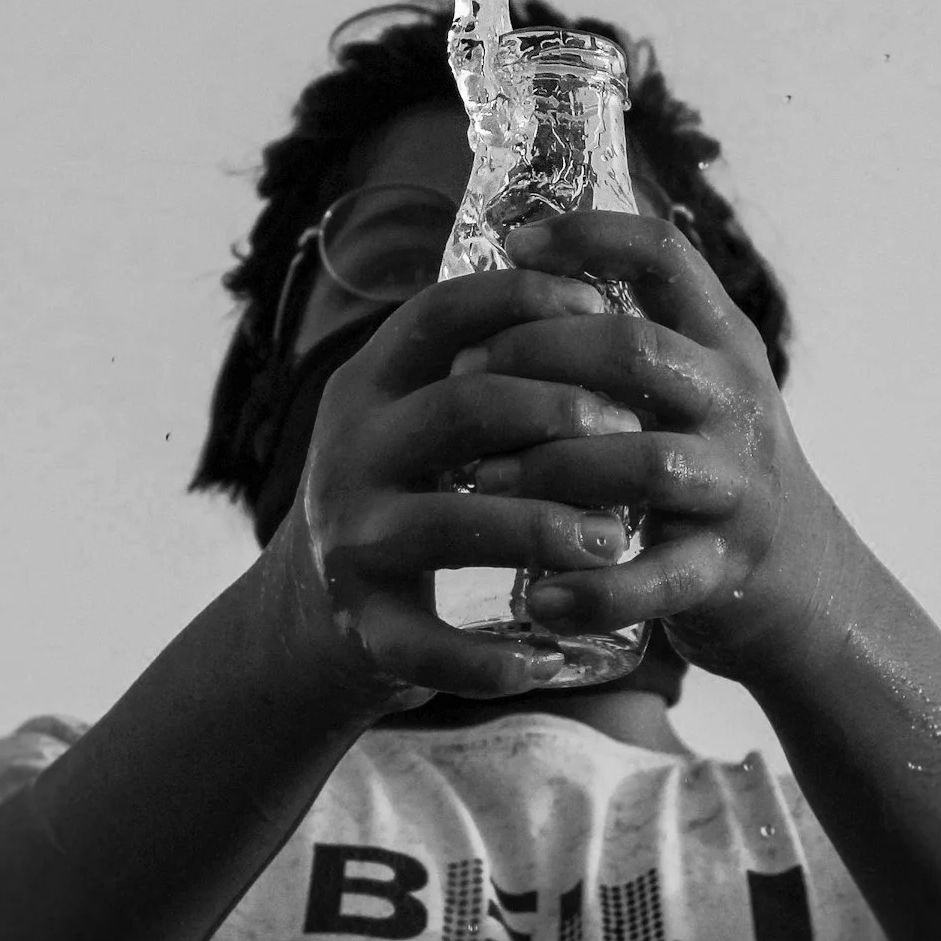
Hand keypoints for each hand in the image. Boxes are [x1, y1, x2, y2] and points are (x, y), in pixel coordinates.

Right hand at [265, 268, 658, 710]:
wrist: (309, 610)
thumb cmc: (405, 489)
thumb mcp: (416, 410)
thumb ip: (480, 360)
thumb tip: (596, 281)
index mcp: (368, 382)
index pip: (440, 311)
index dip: (521, 297)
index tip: (598, 304)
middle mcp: (349, 448)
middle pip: (461, 406)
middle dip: (558, 412)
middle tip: (631, 432)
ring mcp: (349, 537)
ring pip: (452, 523)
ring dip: (545, 528)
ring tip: (615, 539)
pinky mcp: (361, 624)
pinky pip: (431, 647)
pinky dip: (495, 659)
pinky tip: (554, 656)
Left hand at [444, 212, 853, 682]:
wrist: (805, 582)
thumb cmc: (710, 464)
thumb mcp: (692, 381)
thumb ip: (626, 330)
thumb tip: (510, 263)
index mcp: (722, 340)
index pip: (664, 254)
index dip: (589, 234)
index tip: (515, 242)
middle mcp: (737, 400)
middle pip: (636, 350)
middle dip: (536, 353)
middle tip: (463, 374)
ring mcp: (739, 485)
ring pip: (644, 461)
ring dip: (549, 466)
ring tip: (479, 476)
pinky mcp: (727, 567)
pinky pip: (656, 580)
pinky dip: (593, 590)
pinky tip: (538, 596)